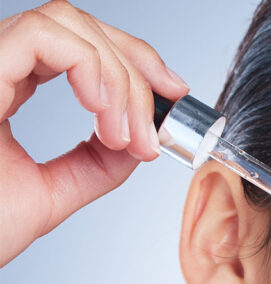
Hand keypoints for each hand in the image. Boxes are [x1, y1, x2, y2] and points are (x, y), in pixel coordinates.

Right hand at [0, 0, 188, 267]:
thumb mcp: (51, 194)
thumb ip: (96, 164)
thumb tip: (141, 141)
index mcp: (3, 88)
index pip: (76, 47)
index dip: (133, 60)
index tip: (173, 95)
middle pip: (77, 25)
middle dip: (137, 63)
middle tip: (161, 119)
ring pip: (66, 23)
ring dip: (118, 76)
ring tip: (128, 135)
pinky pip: (44, 37)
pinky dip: (92, 70)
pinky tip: (106, 117)